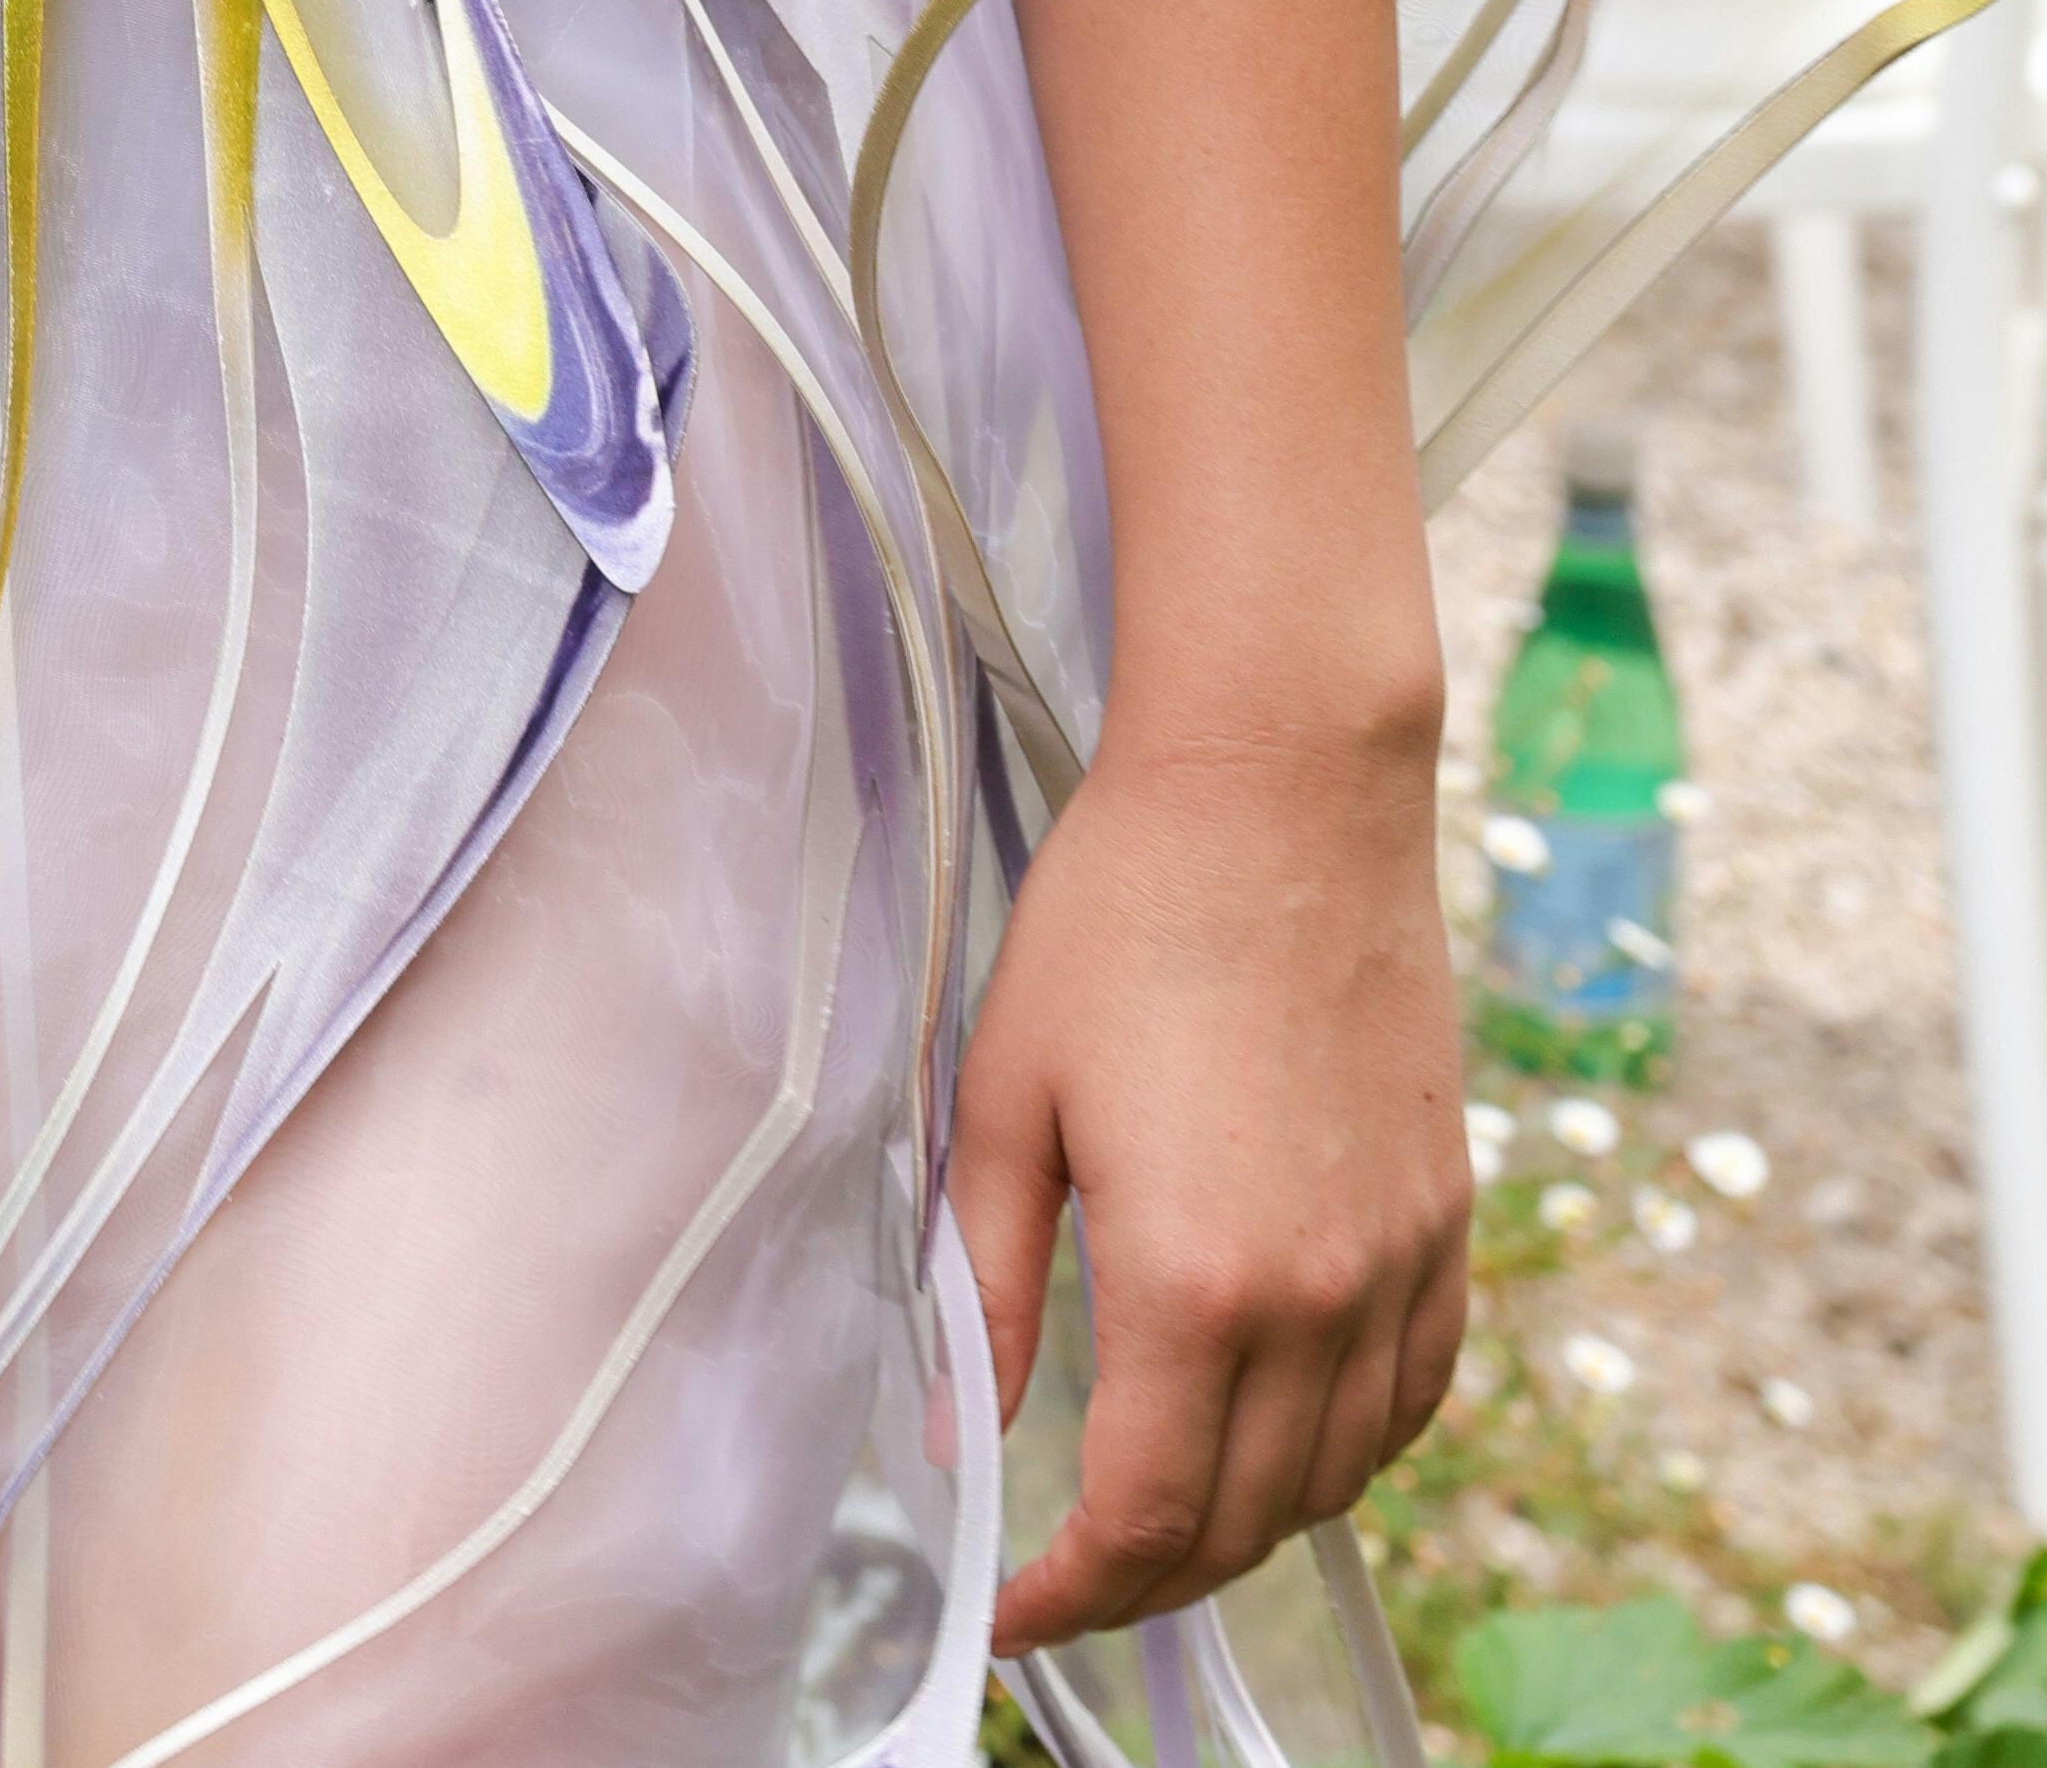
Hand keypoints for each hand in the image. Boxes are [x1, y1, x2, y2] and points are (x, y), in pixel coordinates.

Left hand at [952, 711, 1469, 1654]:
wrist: (1280, 791)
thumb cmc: (1123, 916)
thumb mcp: (1009, 1094)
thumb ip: (982, 1282)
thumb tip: (954, 1430)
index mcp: (1194, 1283)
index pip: (1142, 1518)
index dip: (1068, 1592)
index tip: (1007, 1607)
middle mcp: (1317, 1302)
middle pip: (1241, 1524)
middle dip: (1146, 1580)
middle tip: (1065, 1572)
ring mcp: (1398, 1264)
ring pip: (1335, 1478)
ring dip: (1246, 1525)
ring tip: (1160, 1513)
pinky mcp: (1445, 1218)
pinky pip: (1414, 1396)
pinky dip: (1349, 1449)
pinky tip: (1287, 1435)